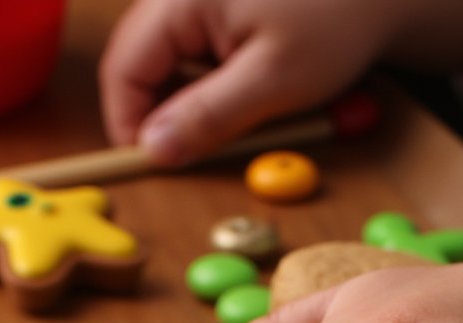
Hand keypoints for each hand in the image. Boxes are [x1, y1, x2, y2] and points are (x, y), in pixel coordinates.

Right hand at [98, 0, 386, 163]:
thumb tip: (154, 151)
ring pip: (168, 60)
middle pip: (140, 61)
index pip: (124, 67)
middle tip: (194, 153)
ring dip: (190, 100)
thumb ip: (207, 116)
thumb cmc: (339, 20)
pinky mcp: (219, 4)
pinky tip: (246, 92)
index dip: (130, 123)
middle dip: (161, 113)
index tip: (154, 166)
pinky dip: (212, 81)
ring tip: (235, 119)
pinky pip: (195, 51)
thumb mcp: (273, 80)